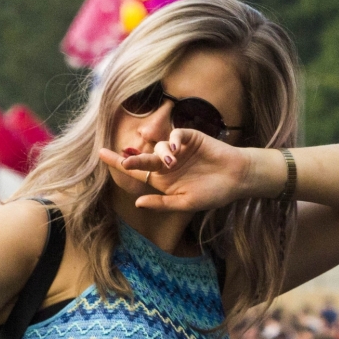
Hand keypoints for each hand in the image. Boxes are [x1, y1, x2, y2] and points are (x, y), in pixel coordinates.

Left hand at [100, 128, 260, 211]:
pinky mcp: (190, 137)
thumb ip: (162, 203)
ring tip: (173, 163)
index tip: (101, 155)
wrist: (237, 178)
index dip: (120, 164)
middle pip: (144, 159)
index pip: (137, 173)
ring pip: (159, 147)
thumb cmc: (213, 193)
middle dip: (133, 159)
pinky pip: (176, 135)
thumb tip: (137, 203)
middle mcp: (167, 164)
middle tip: (124, 160)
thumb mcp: (186, 203)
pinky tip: (177, 149)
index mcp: (163, 181)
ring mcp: (179, 150)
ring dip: (161, 155)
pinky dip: (173, 140)